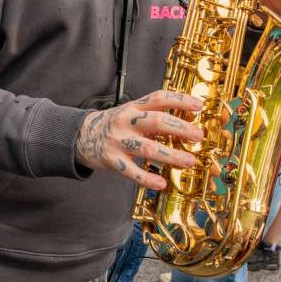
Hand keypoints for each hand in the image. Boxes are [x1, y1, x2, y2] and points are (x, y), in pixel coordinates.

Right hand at [76, 91, 203, 189]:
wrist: (82, 136)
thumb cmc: (115, 125)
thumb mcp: (132, 113)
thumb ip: (154, 115)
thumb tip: (186, 122)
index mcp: (133, 107)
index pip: (158, 98)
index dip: (179, 100)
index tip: (198, 106)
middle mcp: (126, 121)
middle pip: (156, 121)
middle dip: (180, 128)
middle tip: (198, 136)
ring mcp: (118, 141)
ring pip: (147, 148)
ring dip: (171, 155)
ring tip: (189, 161)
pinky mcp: (112, 160)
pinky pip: (131, 171)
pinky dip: (147, 178)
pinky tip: (161, 183)